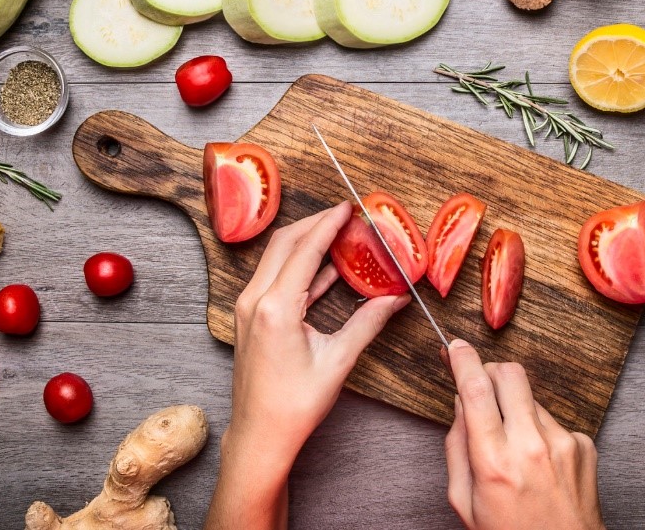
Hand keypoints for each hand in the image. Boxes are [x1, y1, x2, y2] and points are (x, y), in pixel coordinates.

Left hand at [206, 203, 409, 529]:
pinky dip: (299, 266)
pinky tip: (328, 268)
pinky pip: (274, 277)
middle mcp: (255, 301)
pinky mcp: (250, 317)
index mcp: (276, 308)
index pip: (306, 250)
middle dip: (316, 224)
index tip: (349, 207)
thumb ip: (367, 323)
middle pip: (285, 243)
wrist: (260, 435)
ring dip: (306, 242)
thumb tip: (396, 299)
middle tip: (346, 215)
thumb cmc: (294, 405)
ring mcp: (248, 308)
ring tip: (339, 234)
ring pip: (276, 258)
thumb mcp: (338, 361)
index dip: (329, 224)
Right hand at [445, 339, 602, 529]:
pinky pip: (553, 419)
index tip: (455, 347)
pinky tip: (540, 461)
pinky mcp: (584, 444)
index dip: (463, 360)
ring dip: (516, 408)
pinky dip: (540, 430)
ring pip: (531, 397)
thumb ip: (457, 446)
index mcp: (494, 462)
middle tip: (481, 388)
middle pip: (510, 373)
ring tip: (514, 447)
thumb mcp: (464, 500)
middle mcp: (532, 447)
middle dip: (490, 371)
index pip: (476, 391)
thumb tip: (460, 403)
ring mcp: (563, 443)